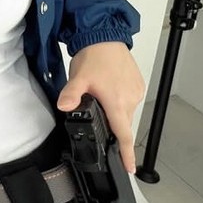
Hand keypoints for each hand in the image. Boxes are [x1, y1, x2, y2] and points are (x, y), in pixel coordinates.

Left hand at [57, 42, 144, 173]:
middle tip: (100, 118)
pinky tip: (110, 90)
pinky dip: (121, 100)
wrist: (105, 35)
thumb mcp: (78, 78)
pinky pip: (130, 100)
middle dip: (113, 127)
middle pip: (123, 124)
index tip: (130, 168)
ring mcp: (136, 92)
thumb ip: (71, 95)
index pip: (124, 135)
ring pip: (126, 112)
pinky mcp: (138, 84)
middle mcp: (130, 99)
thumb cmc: (94, 55)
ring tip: (101, 96)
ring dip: (115, 111)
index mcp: (117, 102)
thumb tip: (64, 107)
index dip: (127, 153)